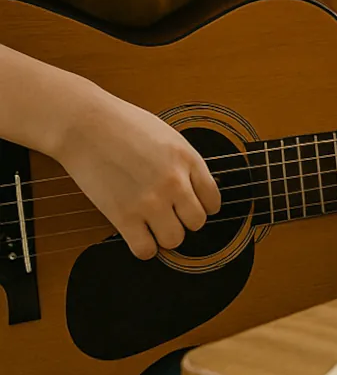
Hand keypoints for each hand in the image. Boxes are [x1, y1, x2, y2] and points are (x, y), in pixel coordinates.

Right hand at [55, 87, 221, 260]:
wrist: (86, 125)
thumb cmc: (124, 125)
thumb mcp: (169, 137)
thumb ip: (184, 163)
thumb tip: (194, 187)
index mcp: (188, 160)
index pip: (213, 199)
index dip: (204, 206)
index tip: (193, 207)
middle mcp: (174, 183)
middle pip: (197, 222)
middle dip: (185, 221)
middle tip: (171, 215)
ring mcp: (150, 201)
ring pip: (174, 239)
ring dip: (166, 236)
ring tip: (154, 225)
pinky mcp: (123, 216)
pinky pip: (145, 250)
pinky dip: (144, 247)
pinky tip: (138, 235)